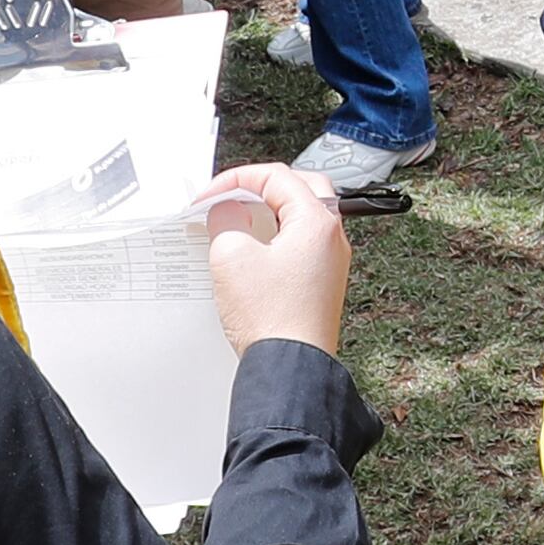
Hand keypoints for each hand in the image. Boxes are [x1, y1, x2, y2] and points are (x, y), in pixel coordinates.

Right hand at [197, 164, 352, 350]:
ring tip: (237, 226)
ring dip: (268, 214)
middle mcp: (332, 237)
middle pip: (299, 188)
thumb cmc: (273, 320)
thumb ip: (225, 220)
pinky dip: (275, 239)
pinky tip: (250, 255)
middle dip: (260, 188)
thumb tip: (226, 212)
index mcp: (317, 221)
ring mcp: (330, 261)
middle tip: (230, 199)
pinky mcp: (322, 283)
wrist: (291, 368)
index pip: (277, 176)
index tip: (211, 196)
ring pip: (301, 217)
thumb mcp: (231, 258)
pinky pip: (300, 245)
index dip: (236, 179)